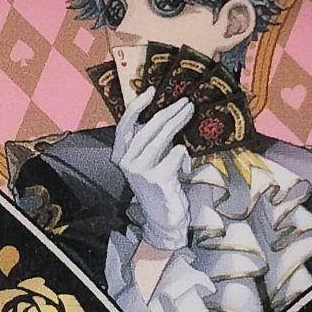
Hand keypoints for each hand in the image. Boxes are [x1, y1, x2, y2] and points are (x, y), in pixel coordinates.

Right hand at [112, 88, 193, 249]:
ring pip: (162, 137)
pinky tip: (184, 165)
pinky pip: (176, 154)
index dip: (137, 106)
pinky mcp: (158, 178)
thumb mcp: (151, 161)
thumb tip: (165, 113)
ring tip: (190, 111)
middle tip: (185, 102)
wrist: (164, 220)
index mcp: (122, 156)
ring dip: (179, 121)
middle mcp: (127, 162)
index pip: (125, 126)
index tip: (150, 90)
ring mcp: (141, 171)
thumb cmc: (160, 187)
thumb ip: (151, 141)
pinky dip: (184, 155)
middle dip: (169, 111)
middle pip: (149, 127)